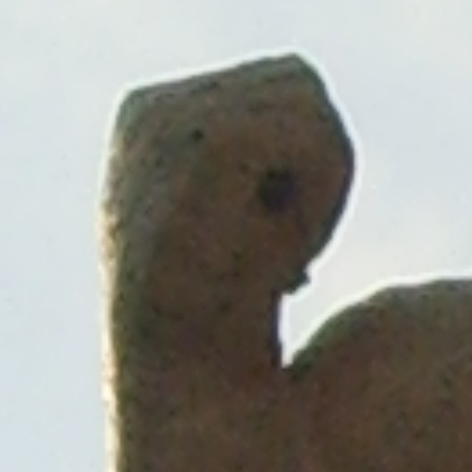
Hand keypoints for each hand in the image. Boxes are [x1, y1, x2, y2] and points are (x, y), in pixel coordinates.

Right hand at [103, 55, 354, 325]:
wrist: (191, 389)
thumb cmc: (225, 332)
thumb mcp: (239, 237)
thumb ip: (259, 181)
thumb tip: (309, 156)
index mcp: (151, 124)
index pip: (280, 86)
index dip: (301, 165)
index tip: (263, 247)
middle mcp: (153, 110)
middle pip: (300, 81)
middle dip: (312, 168)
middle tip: (272, 256)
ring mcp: (172, 121)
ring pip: (314, 111)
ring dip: (318, 192)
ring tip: (269, 257)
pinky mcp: (208, 143)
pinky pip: (319, 141)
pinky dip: (320, 204)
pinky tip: (277, 256)